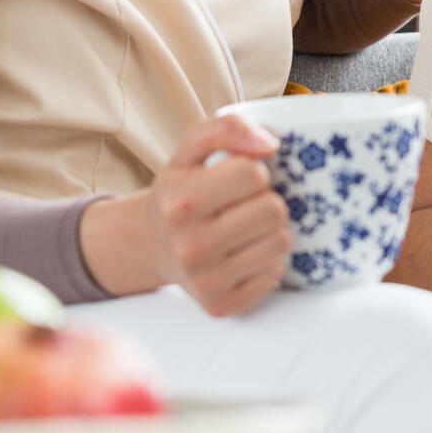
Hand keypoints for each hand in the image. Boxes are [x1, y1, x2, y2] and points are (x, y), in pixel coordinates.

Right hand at [143, 116, 293, 316]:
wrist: (150, 244)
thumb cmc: (179, 190)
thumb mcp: (191, 147)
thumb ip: (228, 128)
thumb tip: (270, 144)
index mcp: (180, 201)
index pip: (254, 174)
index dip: (252, 172)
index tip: (233, 180)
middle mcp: (189, 245)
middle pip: (273, 210)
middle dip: (264, 201)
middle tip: (240, 205)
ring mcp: (205, 280)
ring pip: (280, 242)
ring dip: (269, 230)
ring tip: (242, 228)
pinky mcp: (221, 305)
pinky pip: (275, 274)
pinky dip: (264, 260)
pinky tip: (240, 253)